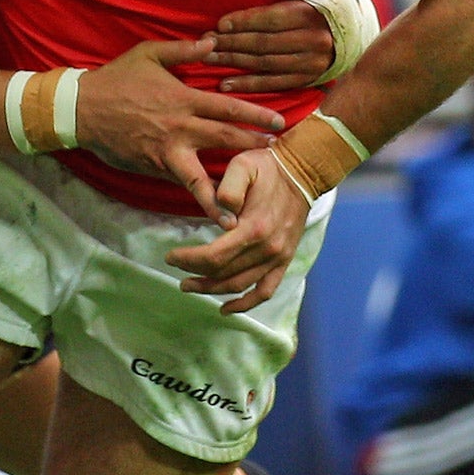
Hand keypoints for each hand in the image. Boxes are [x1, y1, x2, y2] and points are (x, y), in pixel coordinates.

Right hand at [74, 39, 286, 218]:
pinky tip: (210, 210)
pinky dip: (194, 196)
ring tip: (239, 214)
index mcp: (183, 99)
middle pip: (224, 140)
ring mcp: (165, 152)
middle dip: (252, 148)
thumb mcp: (149, 53)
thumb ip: (183, 49)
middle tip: (277, 157)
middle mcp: (179, 128)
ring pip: (199, 177)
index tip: (279, 123)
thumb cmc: (116, 78)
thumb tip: (213, 42)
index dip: (256, 115)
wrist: (81, 109)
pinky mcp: (152, 167)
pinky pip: (178, 182)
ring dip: (221, 194)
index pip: (228, 108)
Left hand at [165, 146, 310, 314]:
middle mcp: (266, 249)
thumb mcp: (243, 166)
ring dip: (212, 290)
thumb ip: (228, 188)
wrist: (302, 173)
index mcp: (253, 228)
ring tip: (191, 287)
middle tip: (176, 272)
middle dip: (195, 275)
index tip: (170, 257)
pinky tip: (226, 308)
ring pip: (239, 285)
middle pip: (223, 273)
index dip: (188, 260)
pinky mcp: (284, 260)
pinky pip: (265, 291)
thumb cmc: (268, 168)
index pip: (213, 256)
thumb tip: (221, 213)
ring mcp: (277, 257)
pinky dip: (245, 304)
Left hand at [204, 0, 350, 90]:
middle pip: (264, 43)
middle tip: (204, 42)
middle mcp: (314, 42)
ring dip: (234, 63)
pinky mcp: (309, 79)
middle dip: (231, 43)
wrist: (365, 27)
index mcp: (315, 14)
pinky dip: (249, 86)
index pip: (272, 19)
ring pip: (265, 64)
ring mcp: (312, 64)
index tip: (219, 23)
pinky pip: (275, 84)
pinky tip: (226, 84)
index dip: (244, 21)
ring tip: (208, 59)